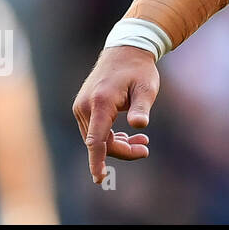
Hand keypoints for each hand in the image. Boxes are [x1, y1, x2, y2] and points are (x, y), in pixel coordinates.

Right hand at [72, 45, 158, 183]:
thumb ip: (142, 107)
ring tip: (142, 142)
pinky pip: (95, 130)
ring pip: (96, 138)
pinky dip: (110, 136)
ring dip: (118, 144)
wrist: (125, 50)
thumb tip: (139, 125)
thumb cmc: (139, 70)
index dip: (98, 161)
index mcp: (101, 102)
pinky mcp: (83, 107)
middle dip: (122, 150)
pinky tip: (128, 135)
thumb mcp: (147, 87)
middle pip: (99, 142)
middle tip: (145, 149)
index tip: (100, 178)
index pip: (96, 140)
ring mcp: (81, 107)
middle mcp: (85, 106)